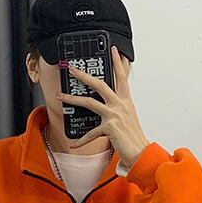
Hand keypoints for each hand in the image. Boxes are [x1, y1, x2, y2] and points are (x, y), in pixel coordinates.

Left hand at [56, 45, 150, 167]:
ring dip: (73, 98)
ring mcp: (114, 115)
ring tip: (61, 95)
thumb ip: (118, 108)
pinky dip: (81, 140)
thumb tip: (107, 106)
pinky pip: (90, 133)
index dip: (117, 62)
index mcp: (126, 101)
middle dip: (84, 75)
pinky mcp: (109, 127)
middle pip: (100, 84)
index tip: (113, 50)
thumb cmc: (134, 137)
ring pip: (89, 102)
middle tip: (73, 69)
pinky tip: (73, 144)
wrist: (140, 152)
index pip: (122, 76)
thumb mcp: (128, 117)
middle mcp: (120, 105)